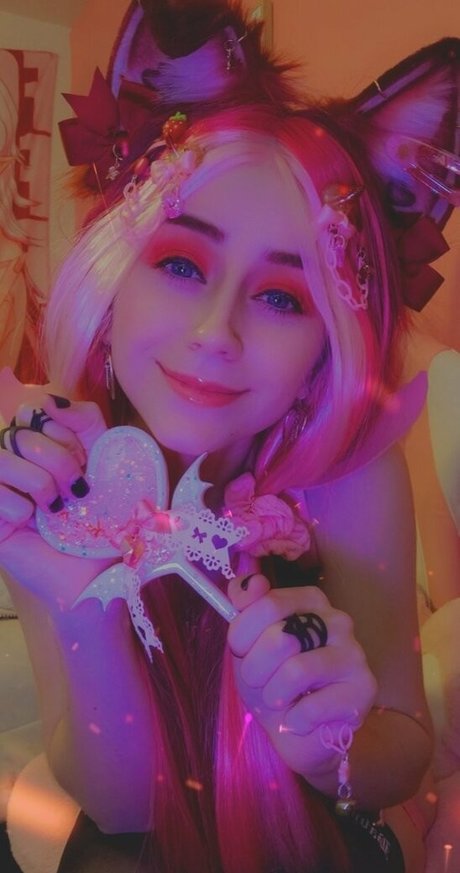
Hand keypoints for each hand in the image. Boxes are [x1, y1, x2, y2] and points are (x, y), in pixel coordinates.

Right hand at [0, 392, 110, 605]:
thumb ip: (85, 419)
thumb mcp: (106, 456)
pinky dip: (18, 507)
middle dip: (58, 460)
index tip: (86, 462)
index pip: (32, 412)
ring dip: (38, 482)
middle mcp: (14, 464)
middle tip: (77, 491)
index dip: (62, 434)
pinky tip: (32, 525)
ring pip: (1, 457)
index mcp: (39, 446)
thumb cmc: (109, 516)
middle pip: (19, 432)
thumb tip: (50, 399)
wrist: (104, 570)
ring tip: (55, 507)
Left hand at [227, 575, 376, 779]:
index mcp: (310, 600)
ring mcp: (354, 653)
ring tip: (279, 699)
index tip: (241, 651)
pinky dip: (295, 719)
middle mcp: (337, 620)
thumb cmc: (271, 678)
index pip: (267, 604)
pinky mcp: (364, 689)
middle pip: (280, 638)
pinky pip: (312, 707)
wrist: (296, 730)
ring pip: (296, 672)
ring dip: (274, 695)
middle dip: (256, 669)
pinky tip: (300, 718)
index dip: (241, 635)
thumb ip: (244, 605)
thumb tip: (252, 582)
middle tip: (261, 681)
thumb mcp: (246, 641)